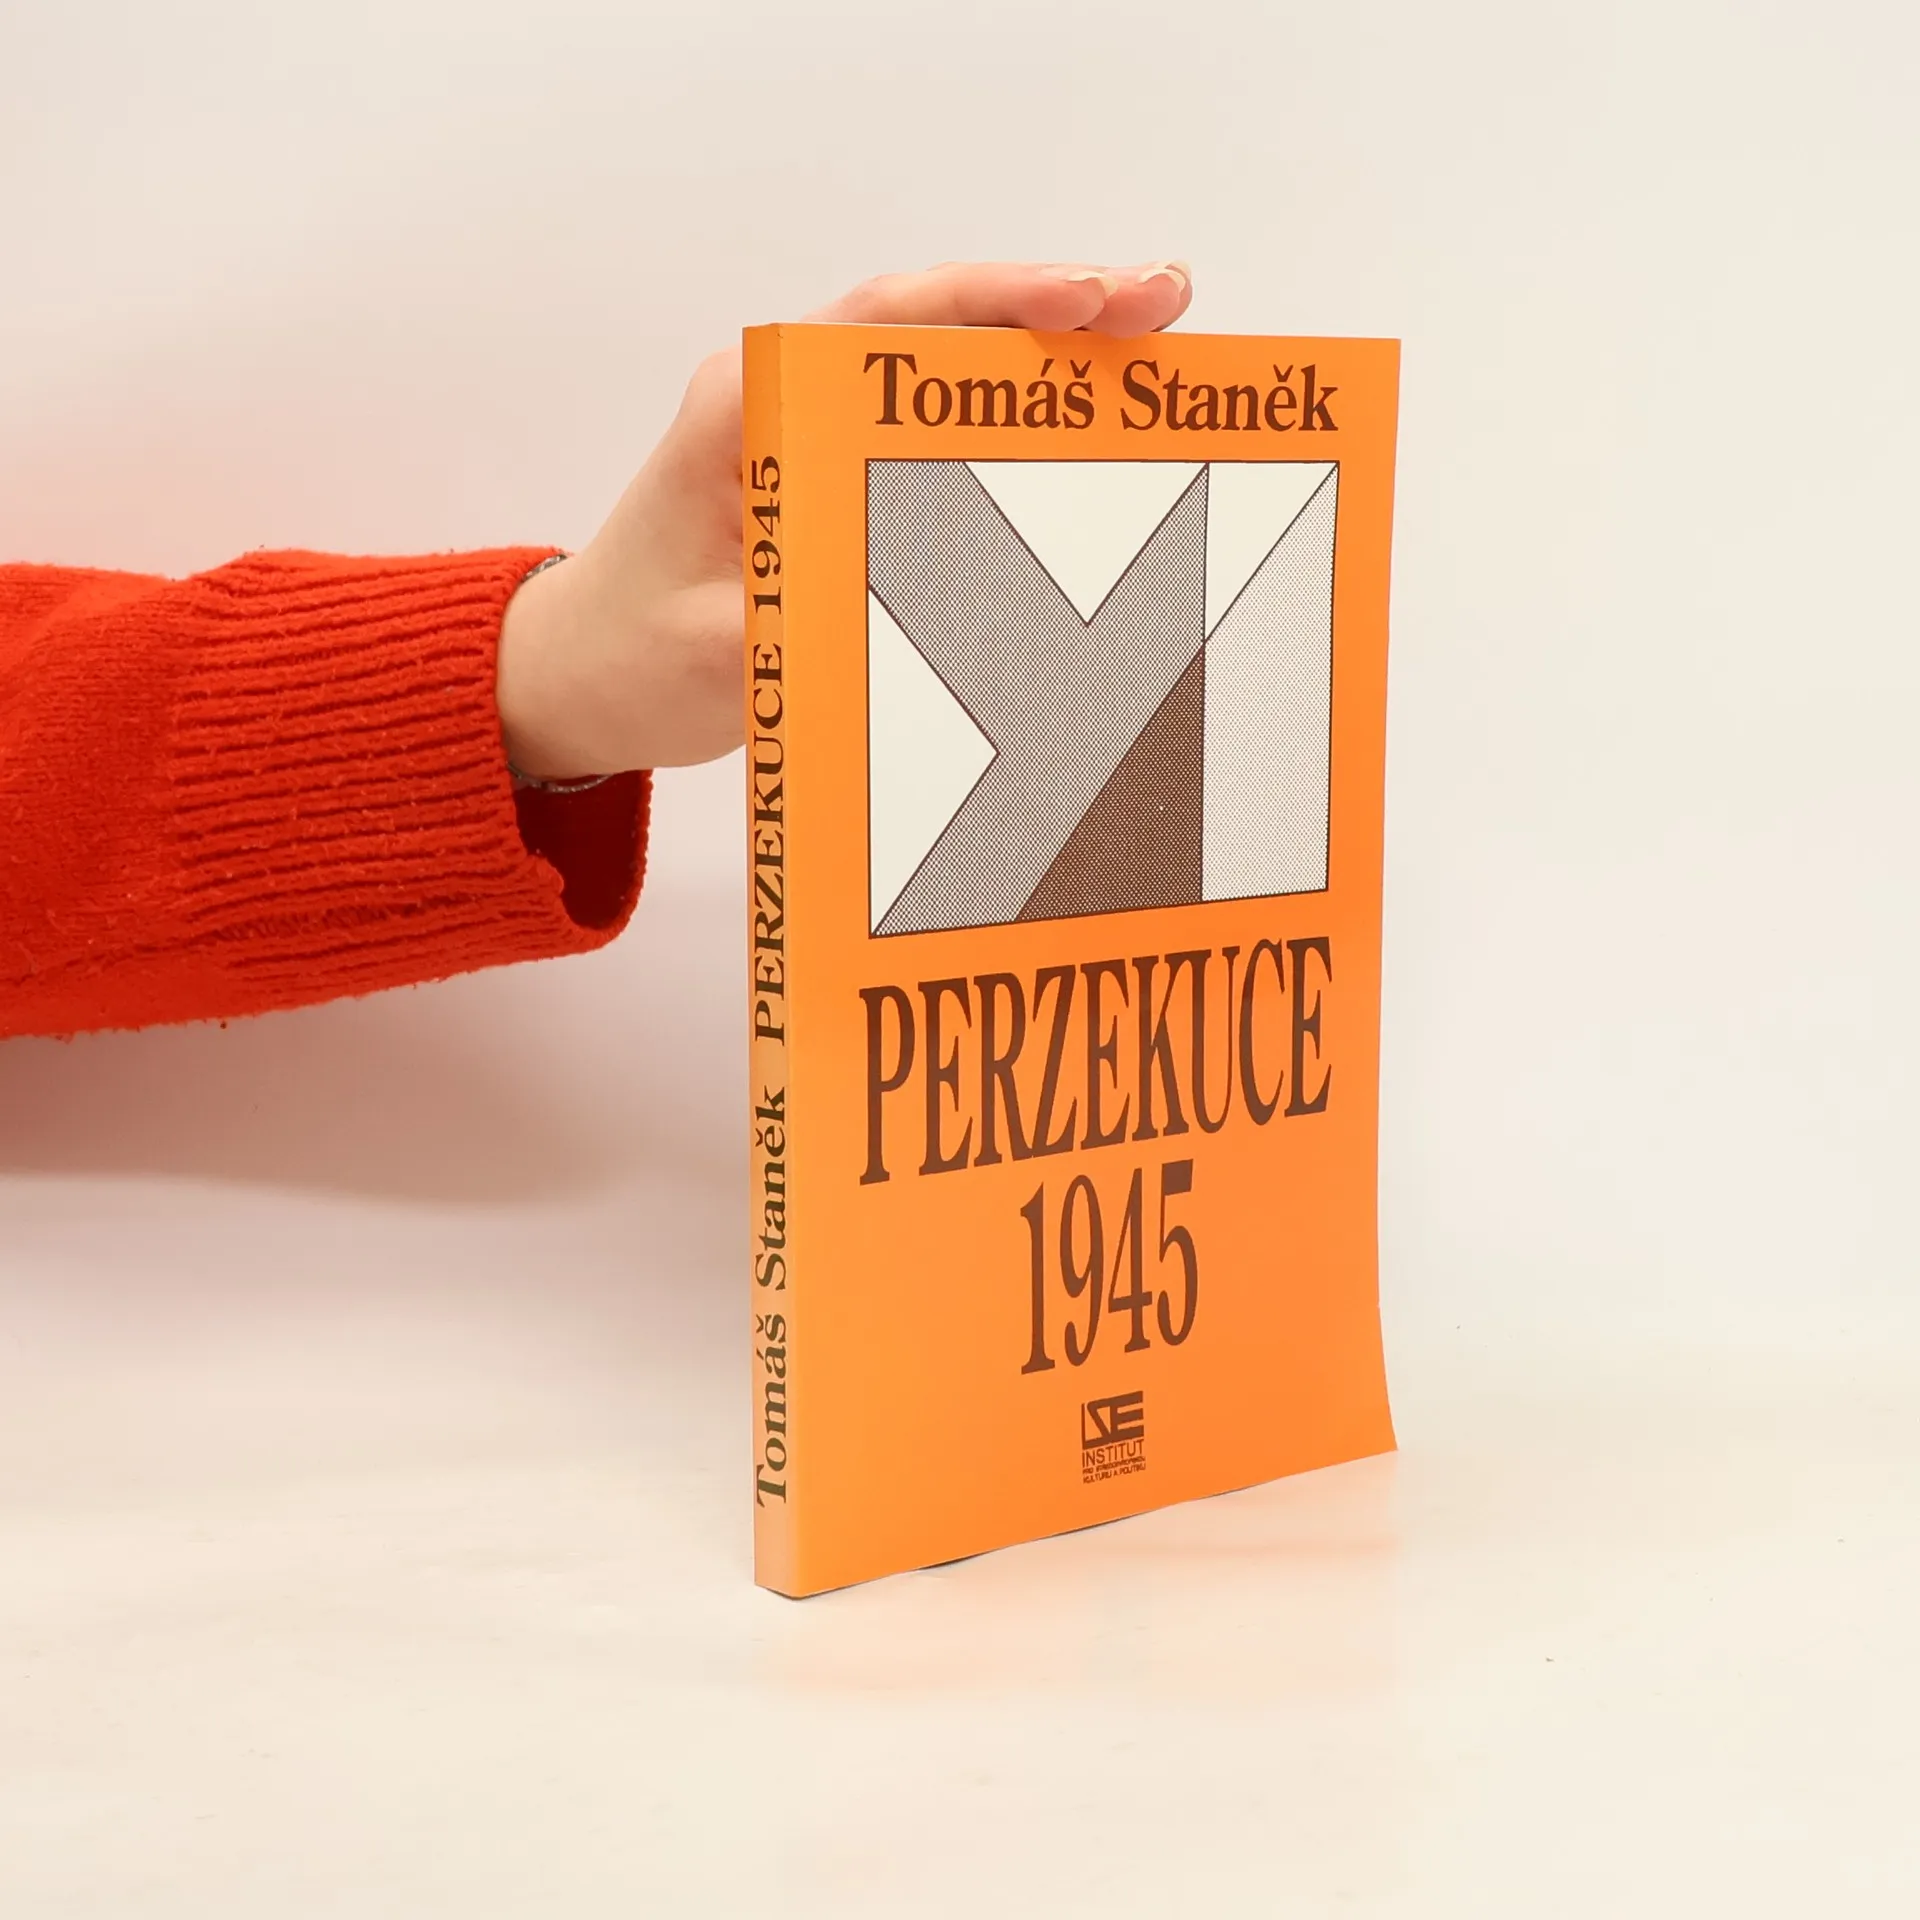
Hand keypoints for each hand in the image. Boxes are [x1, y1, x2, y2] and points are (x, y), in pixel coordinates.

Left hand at [494, 259, 1194, 778]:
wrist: (580, 680)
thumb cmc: (627, 656)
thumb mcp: (715, 653)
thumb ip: (808, 622)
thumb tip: (925, 615)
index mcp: (744, 408)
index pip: (886, 321)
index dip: (998, 302)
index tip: (1089, 303)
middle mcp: (783, 399)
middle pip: (937, 325)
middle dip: (1056, 309)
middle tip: (1166, 306)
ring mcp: (813, 433)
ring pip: (947, 372)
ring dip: (1047, 363)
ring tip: (1155, 359)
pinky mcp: (836, 479)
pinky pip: (938, 436)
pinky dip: (1015, 428)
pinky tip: (1087, 437)